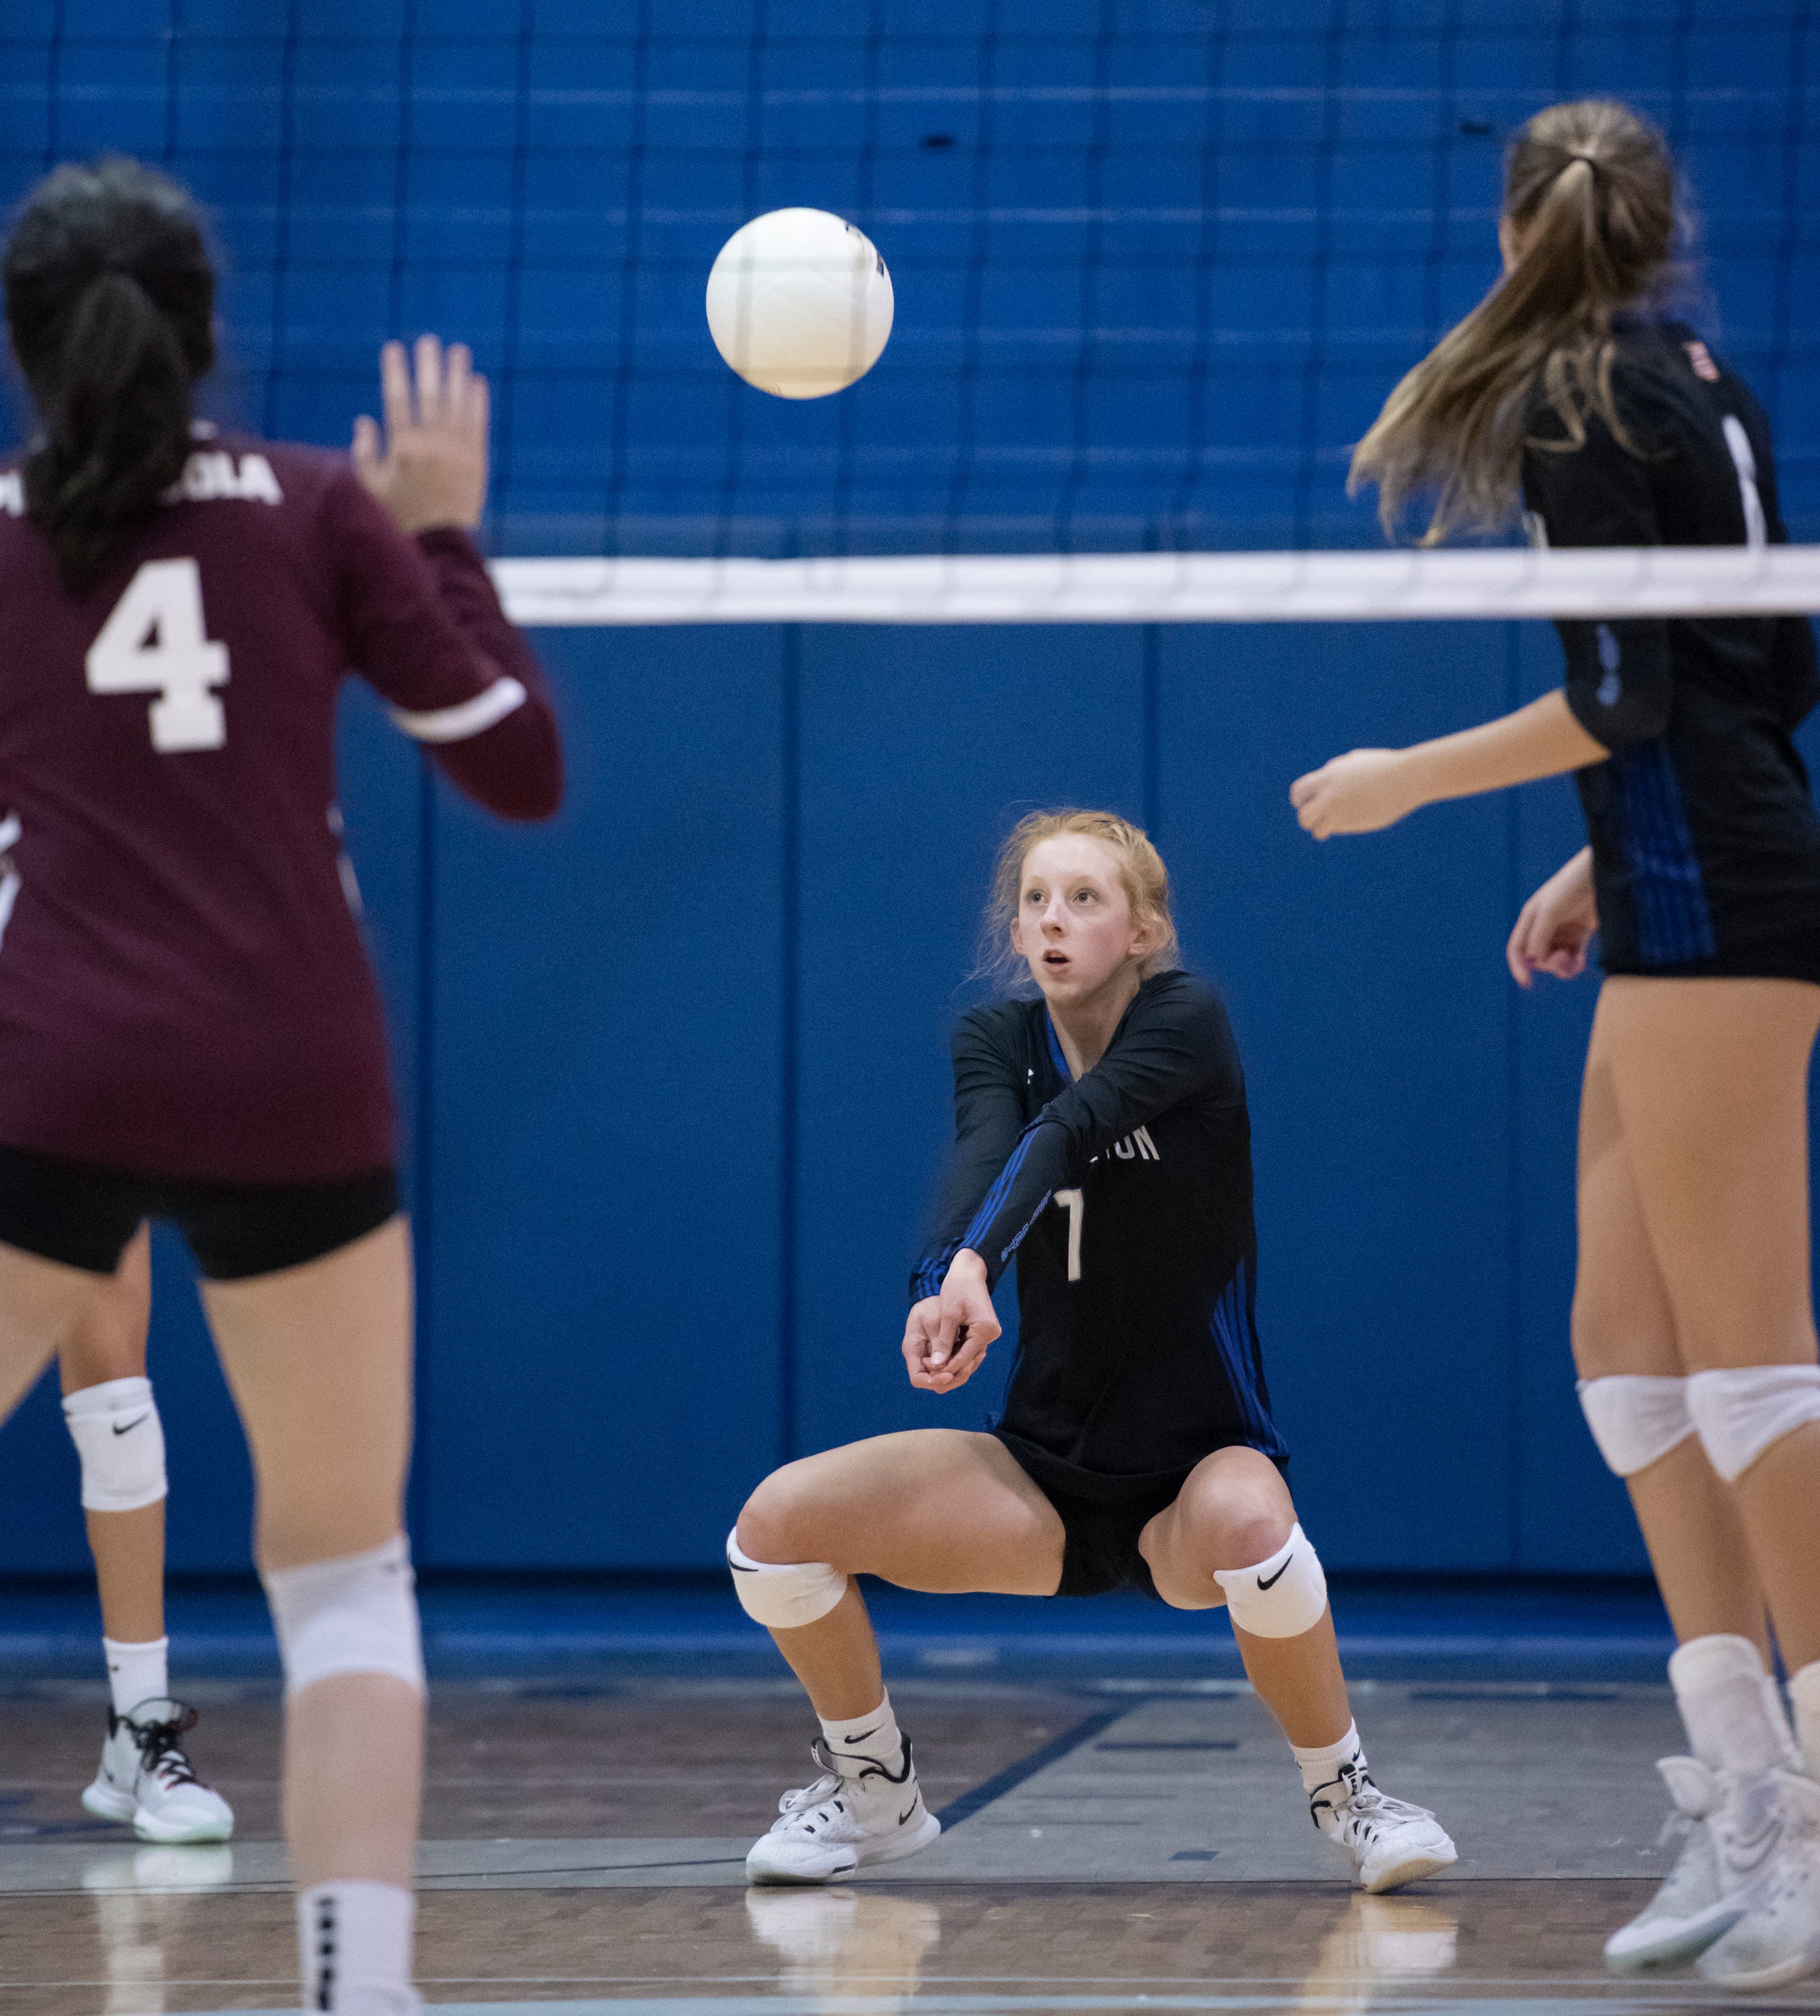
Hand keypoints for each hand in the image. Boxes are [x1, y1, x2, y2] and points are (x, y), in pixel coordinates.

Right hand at [353, 334, 488, 534]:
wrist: (439, 544)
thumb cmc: (399, 518)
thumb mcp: (371, 487)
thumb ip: (364, 452)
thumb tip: (363, 420)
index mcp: (402, 447)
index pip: (397, 400)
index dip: (395, 372)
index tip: (393, 348)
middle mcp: (431, 444)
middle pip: (429, 395)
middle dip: (429, 366)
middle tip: (429, 341)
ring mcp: (457, 451)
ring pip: (457, 404)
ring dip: (457, 375)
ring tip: (458, 351)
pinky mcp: (477, 461)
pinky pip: (478, 424)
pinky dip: (478, 402)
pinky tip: (477, 382)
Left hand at [901, 1251, 1000, 1392]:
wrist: (969, 1271)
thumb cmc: (957, 1288)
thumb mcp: (948, 1315)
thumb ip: (944, 1341)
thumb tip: (937, 1365)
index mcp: (985, 1330)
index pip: (964, 1356)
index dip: (947, 1367)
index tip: (931, 1374)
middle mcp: (991, 1334)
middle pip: (969, 1359)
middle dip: (951, 1368)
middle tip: (931, 1376)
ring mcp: (990, 1333)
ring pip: (971, 1356)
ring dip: (954, 1363)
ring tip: (934, 1370)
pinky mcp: (985, 1331)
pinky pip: (971, 1348)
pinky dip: (958, 1354)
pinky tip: (943, 1359)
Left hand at [1290, 748, 1421, 838]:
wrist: (1406, 778)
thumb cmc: (1385, 767)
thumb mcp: (1357, 762)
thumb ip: (1338, 769)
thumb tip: (1327, 774)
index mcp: (1329, 775)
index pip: (1299, 791)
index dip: (1301, 800)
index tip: (1308, 803)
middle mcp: (1330, 794)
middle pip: (1303, 815)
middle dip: (1307, 819)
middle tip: (1318, 818)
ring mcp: (1341, 811)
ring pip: (1317, 829)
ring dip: (1322, 829)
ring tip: (1333, 824)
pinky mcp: (1355, 823)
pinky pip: (1337, 830)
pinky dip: (1341, 827)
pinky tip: (1355, 819)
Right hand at [1507, 847, 1597, 987]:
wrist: (1600, 875)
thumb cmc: (1570, 887)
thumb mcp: (1550, 910)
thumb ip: (1539, 936)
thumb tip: (1533, 961)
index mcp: (1530, 920)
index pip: (1517, 949)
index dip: (1518, 967)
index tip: (1527, 983)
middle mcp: (1544, 928)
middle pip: (1538, 958)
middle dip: (1549, 963)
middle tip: (1564, 959)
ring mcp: (1563, 932)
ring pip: (1556, 960)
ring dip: (1564, 967)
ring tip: (1575, 963)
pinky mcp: (1581, 934)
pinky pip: (1574, 957)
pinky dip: (1576, 963)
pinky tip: (1581, 962)